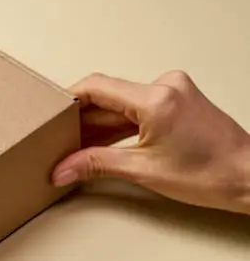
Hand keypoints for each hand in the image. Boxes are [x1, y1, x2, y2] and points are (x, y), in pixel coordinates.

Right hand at [52, 71, 249, 214]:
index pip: (96, 87)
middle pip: (107, 96)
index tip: (49, 115)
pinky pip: (137, 108)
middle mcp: (165, 86)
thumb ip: (96, 164)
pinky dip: (119, 125)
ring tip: (78, 147)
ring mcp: (173, 92)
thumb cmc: (211, 174)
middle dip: (82, 120)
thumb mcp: (143, 171)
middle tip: (59, 140)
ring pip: (121, 103)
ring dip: (100, 125)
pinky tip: (103, 144)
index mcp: (156, 98)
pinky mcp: (178, 101)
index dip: (68, 101)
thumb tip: (63, 169)